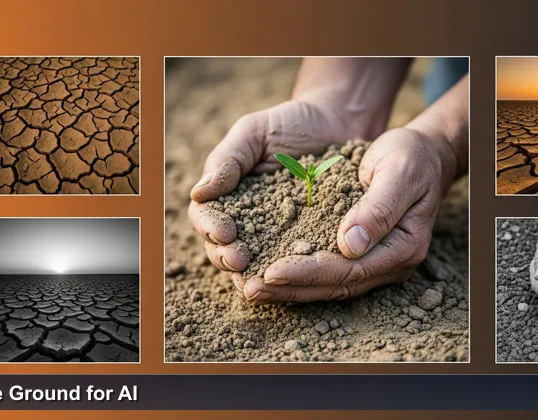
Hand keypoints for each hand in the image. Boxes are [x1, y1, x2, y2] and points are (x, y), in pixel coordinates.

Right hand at [189, 99, 375, 272]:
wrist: (337, 124)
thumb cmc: (291, 124)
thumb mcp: (255, 132)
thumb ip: (227, 160)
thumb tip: (200, 192)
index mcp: (227, 196)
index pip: (207, 218)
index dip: (211, 228)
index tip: (224, 232)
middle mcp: (247, 221)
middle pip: (224, 249)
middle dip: (228, 257)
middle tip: (240, 260)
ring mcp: (276, 236)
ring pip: (255, 264)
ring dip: (254, 273)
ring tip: (261, 278)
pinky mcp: (307, 243)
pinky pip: (295, 262)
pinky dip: (292, 273)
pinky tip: (296, 277)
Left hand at [240, 126, 457, 302]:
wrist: (424, 153)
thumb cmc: (411, 157)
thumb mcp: (399, 172)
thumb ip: (378, 208)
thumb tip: (349, 246)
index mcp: (404, 246)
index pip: (350, 269)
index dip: (309, 272)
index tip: (271, 271)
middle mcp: (392, 263)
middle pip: (337, 285)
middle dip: (292, 288)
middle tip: (250, 289)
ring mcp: (379, 263)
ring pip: (331, 285)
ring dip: (291, 288)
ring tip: (252, 288)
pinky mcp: (364, 255)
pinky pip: (329, 273)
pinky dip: (300, 275)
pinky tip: (271, 275)